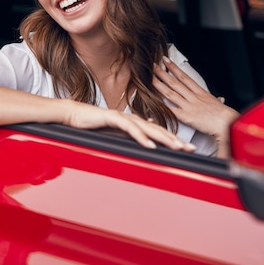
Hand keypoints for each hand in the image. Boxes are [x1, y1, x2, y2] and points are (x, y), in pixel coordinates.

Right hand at [65, 101, 196, 151]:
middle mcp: (131, 118)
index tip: (186, 148)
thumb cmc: (91, 124)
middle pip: (157, 130)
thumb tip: (144, 138)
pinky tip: (150, 144)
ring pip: (147, 128)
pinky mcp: (113, 118)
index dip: (172, 139)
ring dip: (163, 138)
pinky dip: (141, 137)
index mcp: (133, 122)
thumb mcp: (113, 132)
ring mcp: (123, 117)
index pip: (156, 131)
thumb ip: (129, 134)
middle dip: (175, 139)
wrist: (73, 115)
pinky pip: (130, 129)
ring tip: (176, 147)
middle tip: (190, 148)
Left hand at [152, 56, 238, 157]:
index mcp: (200, 93)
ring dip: (159, 84)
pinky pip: (171, 110)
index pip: (184, 77)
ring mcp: (189, 106)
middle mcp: (193, 97)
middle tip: (152, 65)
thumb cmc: (225, 116)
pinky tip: (153, 101)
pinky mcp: (186, 117)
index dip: (174, 68)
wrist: (228, 124)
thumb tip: (219, 99)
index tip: (166, 60)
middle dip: (162, 73)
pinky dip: (161, 106)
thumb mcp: (219, 104)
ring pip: (170, 92)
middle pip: (174, 82)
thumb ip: (215, 100)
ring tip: (150, 77)